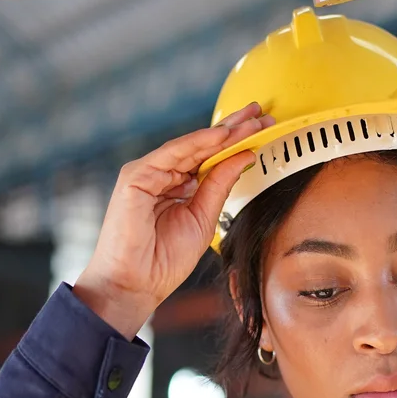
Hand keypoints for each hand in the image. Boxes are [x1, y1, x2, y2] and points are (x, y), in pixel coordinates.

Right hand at [73, 103, 273, 338]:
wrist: (135, 285)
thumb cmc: (162, 260)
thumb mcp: (203, 218)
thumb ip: (219, 186)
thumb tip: (244, 156)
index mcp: (176, 186)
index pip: (209, 158)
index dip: (235, 143)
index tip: (262, 129)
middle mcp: (160, 175)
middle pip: (201, 146)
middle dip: (232, 129)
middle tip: (260, 113)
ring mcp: (146, 173)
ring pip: (190, 146)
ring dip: (222, 132)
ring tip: (250, 121)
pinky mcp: (135, 177)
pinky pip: (172, 154)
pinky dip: (197, 143)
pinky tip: (222, 135)